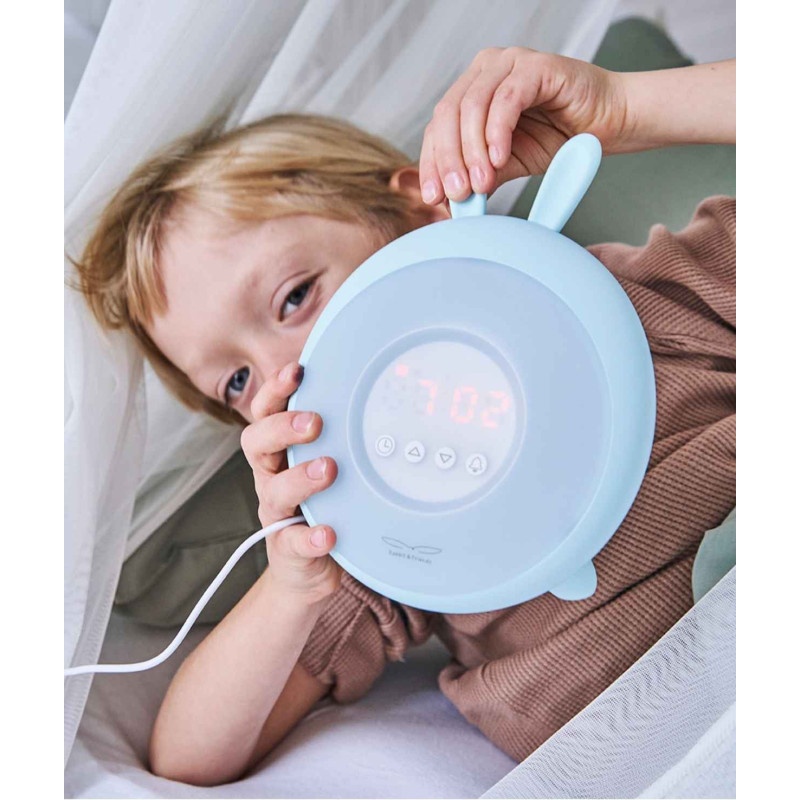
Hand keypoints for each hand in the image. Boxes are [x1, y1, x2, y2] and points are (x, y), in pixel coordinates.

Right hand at [240, 362, 341, 603]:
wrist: (315, 568)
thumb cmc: (330, 502)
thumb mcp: (336, 461)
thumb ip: (346, 433)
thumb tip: (384, 389)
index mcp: (281, 450)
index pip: (267, 412)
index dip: (277, 390)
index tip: (298, 371)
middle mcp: (273, 477)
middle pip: (257, 442)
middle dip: (282, 427)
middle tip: (314, 422)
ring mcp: (279, 514)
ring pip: (275, 490)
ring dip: (300, 477)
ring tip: (328, 469)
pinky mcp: (289, 549)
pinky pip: (294, 543)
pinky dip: (311, 537)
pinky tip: (328, 533)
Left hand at [419, 47, 626, 203]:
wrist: (609, 123)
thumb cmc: (560, 136)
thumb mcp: (509, 163)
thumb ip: (480, 175)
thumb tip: (451, 201)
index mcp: (471, 90)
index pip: (438, 126)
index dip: (432, 162)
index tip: (433, 196)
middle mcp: (485, 70)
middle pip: (448, 114)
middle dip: (448, 159)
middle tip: (456, 195)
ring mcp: (509, 63)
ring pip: (473, 106)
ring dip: (472, 151)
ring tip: (480, 184)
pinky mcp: (536, 66)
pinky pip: (507, 99)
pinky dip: (498, 132)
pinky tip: (498, 159)